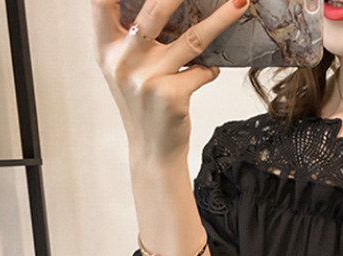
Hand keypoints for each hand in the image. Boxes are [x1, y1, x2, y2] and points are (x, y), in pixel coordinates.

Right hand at [90, 0, 249, 162]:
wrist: (152, 152)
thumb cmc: (142, 106)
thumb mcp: (126, 69)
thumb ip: (131, 36)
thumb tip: (168, 2)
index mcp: (105, 48)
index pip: (101, 1)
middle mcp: (122, 61)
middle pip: (154, 10)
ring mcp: (147, 79)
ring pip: (192, 38)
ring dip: (221, 19)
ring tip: (240, 3)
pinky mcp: (171, 96)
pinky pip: (202, 71)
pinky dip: (210, 69)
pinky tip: (210, 71)